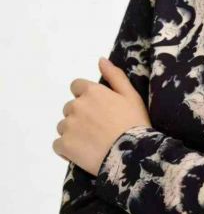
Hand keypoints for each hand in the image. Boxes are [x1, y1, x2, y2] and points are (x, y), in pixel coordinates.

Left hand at [52, 57, 151, 175]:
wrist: (133, 154)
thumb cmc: (135, 123)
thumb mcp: (131, 95)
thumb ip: (115, 76)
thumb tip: (101, 59)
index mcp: (92, 92)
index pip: (76, 86)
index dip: (86, 96)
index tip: (97, 108)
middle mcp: (77, 106)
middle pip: (70, 108)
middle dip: (80, 115)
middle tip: (98, 128)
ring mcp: (68, 126)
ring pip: (63, 126)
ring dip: (73, 132)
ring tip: (92, 142)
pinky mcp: (64, 145)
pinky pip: (58, 145)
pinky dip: (66, 149)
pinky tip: (82, 153)